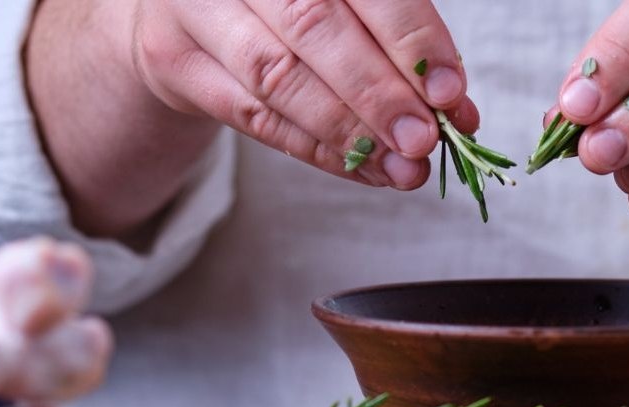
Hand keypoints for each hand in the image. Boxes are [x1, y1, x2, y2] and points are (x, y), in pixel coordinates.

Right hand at [128, 0, 478, 189]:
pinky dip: (317, 149)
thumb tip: (455, 107)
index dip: (408, 37)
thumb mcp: (346, 5)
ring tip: (402, 167)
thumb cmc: (288, 5)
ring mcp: (194, 7)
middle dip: (378, 92)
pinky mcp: (173, 60)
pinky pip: (253, 116)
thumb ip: (398, 45)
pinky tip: (363, 169)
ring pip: (278, 76)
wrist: (190, 11)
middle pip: (313, 25)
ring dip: (349, 132)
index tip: (448, 92)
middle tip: (423, 140)